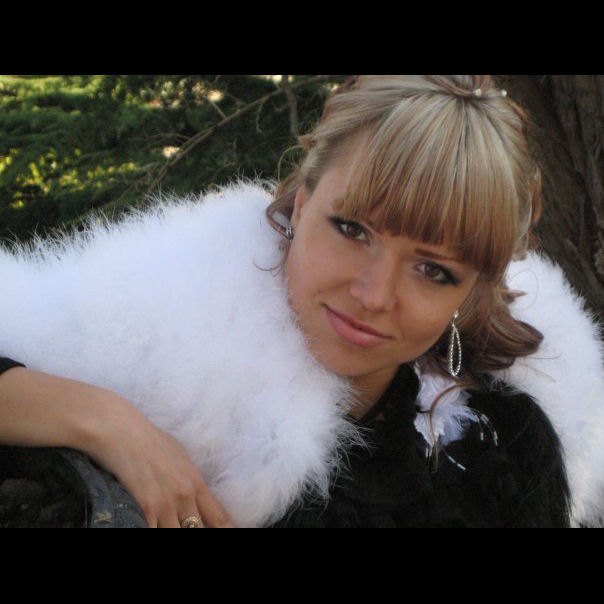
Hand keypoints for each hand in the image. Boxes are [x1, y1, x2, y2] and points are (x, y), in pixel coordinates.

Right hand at [86, 399, 235, 527]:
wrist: (121, 430)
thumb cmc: (148, 440)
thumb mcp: (179, 457)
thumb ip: (189, 480)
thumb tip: (196, 496)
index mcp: (196, 482)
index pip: (218, 517)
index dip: (226, 530)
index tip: (232, 533)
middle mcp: (185, 496)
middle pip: (197, 530)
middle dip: (195, 531)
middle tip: (189, 527)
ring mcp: (165, 504)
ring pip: (176, 533)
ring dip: (173, 531)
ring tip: (168, 524)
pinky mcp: (145, 508)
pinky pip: (153, 531)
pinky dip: (154, 531)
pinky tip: (154, 526)